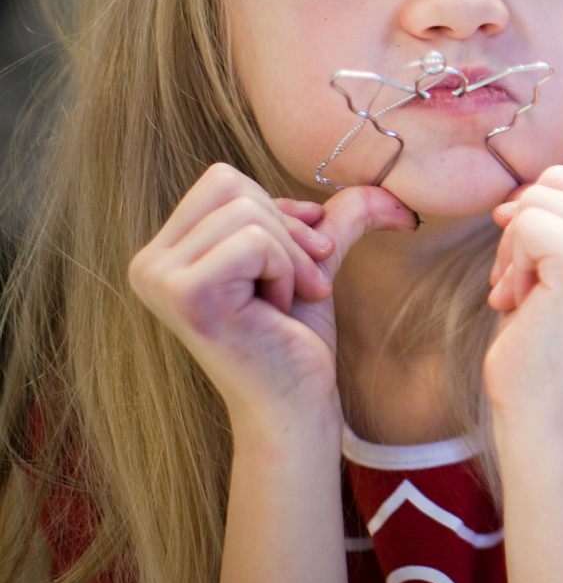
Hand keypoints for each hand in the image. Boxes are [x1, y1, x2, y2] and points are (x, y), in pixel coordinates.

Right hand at [128, 165, 415, 430]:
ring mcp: (159, 278)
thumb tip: (393, 190)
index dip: (278, 211)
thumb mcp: (311, 259)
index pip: (223, 180)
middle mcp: (148, 263)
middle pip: (231, 186)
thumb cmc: (296, 338)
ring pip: (248, 212)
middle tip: (298, 284)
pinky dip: (285, 271)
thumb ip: (337, 217)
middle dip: (286, 231)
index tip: (302, 257)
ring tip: (285, 301)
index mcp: (165, 251)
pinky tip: (276, 311)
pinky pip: (256, 241)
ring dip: (289, 257)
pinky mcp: (186, 292)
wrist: (295, 402)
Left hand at [483, 153, 562, 425]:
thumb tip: (515, 193)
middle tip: (530, 287)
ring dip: (514, 252)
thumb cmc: (549, 342)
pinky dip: (511, 267)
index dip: (545, 208)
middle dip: (526, 228)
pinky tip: (524, 307)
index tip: (542, 266)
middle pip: (558, 177)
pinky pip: (525, 224)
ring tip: (529, 301)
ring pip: (537, 200)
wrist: (551, 413)